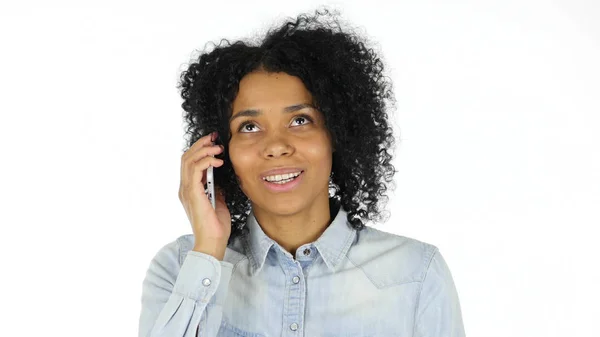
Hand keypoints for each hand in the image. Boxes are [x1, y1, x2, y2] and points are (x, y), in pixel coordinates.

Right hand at [178, 131, 230, 259]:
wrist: (213, 241)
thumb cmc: (216, 225)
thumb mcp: (218, 200)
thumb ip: (215, 187)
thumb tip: (218, 176)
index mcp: (189, 189)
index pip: (189, 162)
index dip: (200, 149)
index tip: (213, 141)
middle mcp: (185, 188)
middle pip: (186, 157)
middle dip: (201, 144)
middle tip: (214, 138)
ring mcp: (187, 191)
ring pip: (188, 160)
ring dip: (204, 150)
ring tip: (217, 148)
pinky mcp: (193, 194)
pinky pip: (195, 170)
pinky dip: (206, 161)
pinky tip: (218, 161)